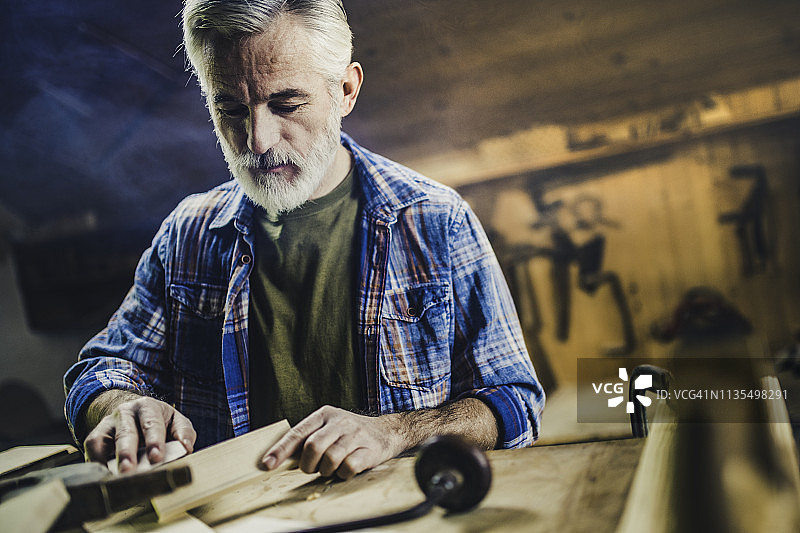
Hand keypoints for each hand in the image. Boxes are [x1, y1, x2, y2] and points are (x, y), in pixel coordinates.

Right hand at [83, 393, 195, 473]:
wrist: (135, 412)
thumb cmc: (160, 422)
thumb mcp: (176, 421)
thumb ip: (183, 432)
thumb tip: (186, 448)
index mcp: (148, 406)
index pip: (151, 424)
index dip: (154, 441)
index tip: (156, 458)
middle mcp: (125, 412)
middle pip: (125, 433)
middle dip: (127, 452)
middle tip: (129, 471)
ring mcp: (108, 423)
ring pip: (103, 440)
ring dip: (107, 460)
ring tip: (114, 479)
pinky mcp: (95, 436)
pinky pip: (91, 448)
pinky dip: (95, 462)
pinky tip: (103, 476)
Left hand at [261, 405, 403, 479]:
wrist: (387, 431)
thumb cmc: (349, 433)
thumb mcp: (328, 427)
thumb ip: (308, 438)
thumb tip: (279, 459)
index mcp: (324, 414)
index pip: (298, 433)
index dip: (281, 450)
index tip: (267, 465)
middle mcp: (340, 421)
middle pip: (313, 447)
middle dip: (308, 465)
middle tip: (312, 469)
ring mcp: (355, 435)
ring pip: (330, 459)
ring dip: (326, 470)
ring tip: (330, 468)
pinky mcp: (369, 450)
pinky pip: (348, 467)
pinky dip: (343, 474)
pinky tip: (346, 470)